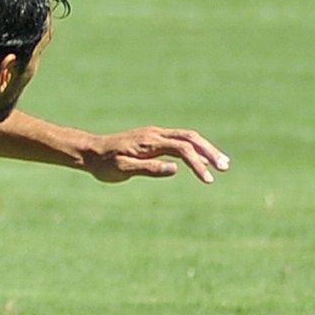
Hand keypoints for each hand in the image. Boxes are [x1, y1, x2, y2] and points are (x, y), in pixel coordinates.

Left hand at [84, 127, 229, 183]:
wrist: (89, 152)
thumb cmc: (104, 164)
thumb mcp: (123, 169)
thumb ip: (148, 169)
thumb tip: (175, 169)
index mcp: (149, 142)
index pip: (181, 149)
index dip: (198, 163)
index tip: (208, 180)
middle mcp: (154, 134)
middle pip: (189, 138)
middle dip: (209, 151)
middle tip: (225, 167)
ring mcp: (154, 135)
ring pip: (186, 137)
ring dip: (205, 148)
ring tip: (221, 163)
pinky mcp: (152, 139)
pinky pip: (178, 140)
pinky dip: (194, 148)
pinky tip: (202, 160)